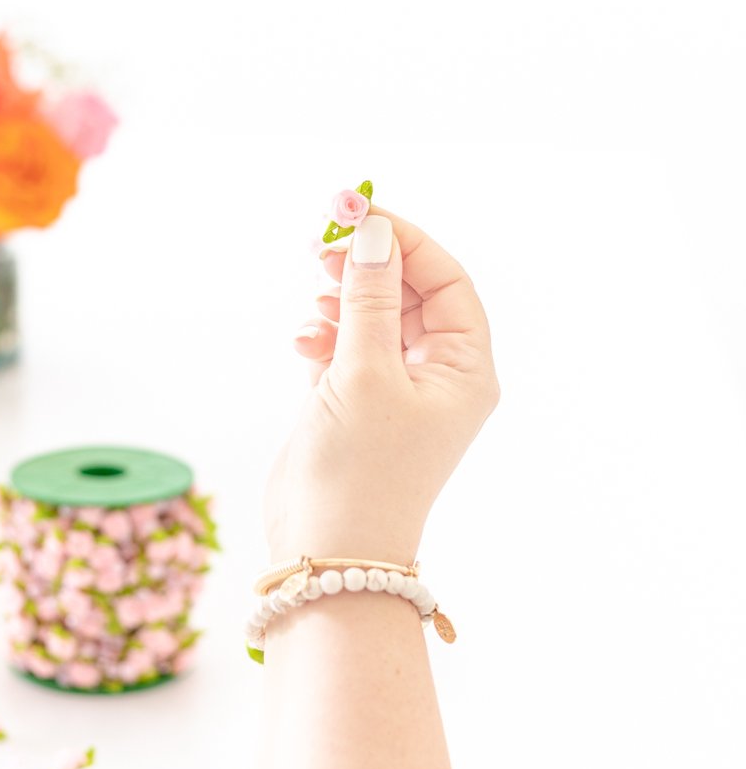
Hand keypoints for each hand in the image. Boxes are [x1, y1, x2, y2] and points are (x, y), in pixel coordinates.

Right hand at [265, 207, 499, 563]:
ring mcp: (396, 392)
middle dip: (368, 264)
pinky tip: (304, 341)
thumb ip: (368, 298)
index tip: (356, 212)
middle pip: (409, 292)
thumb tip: (374, 233)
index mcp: (465, 369)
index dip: (403, 240)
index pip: (445, 280)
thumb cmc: (361, 472)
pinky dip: (325, 334)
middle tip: (323, 239)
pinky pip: (347, 347)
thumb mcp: (365, 373)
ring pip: (375, 316)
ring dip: (343, 297)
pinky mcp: (357, 406)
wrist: (328, 555)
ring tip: (313, 293)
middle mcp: (438, 377)